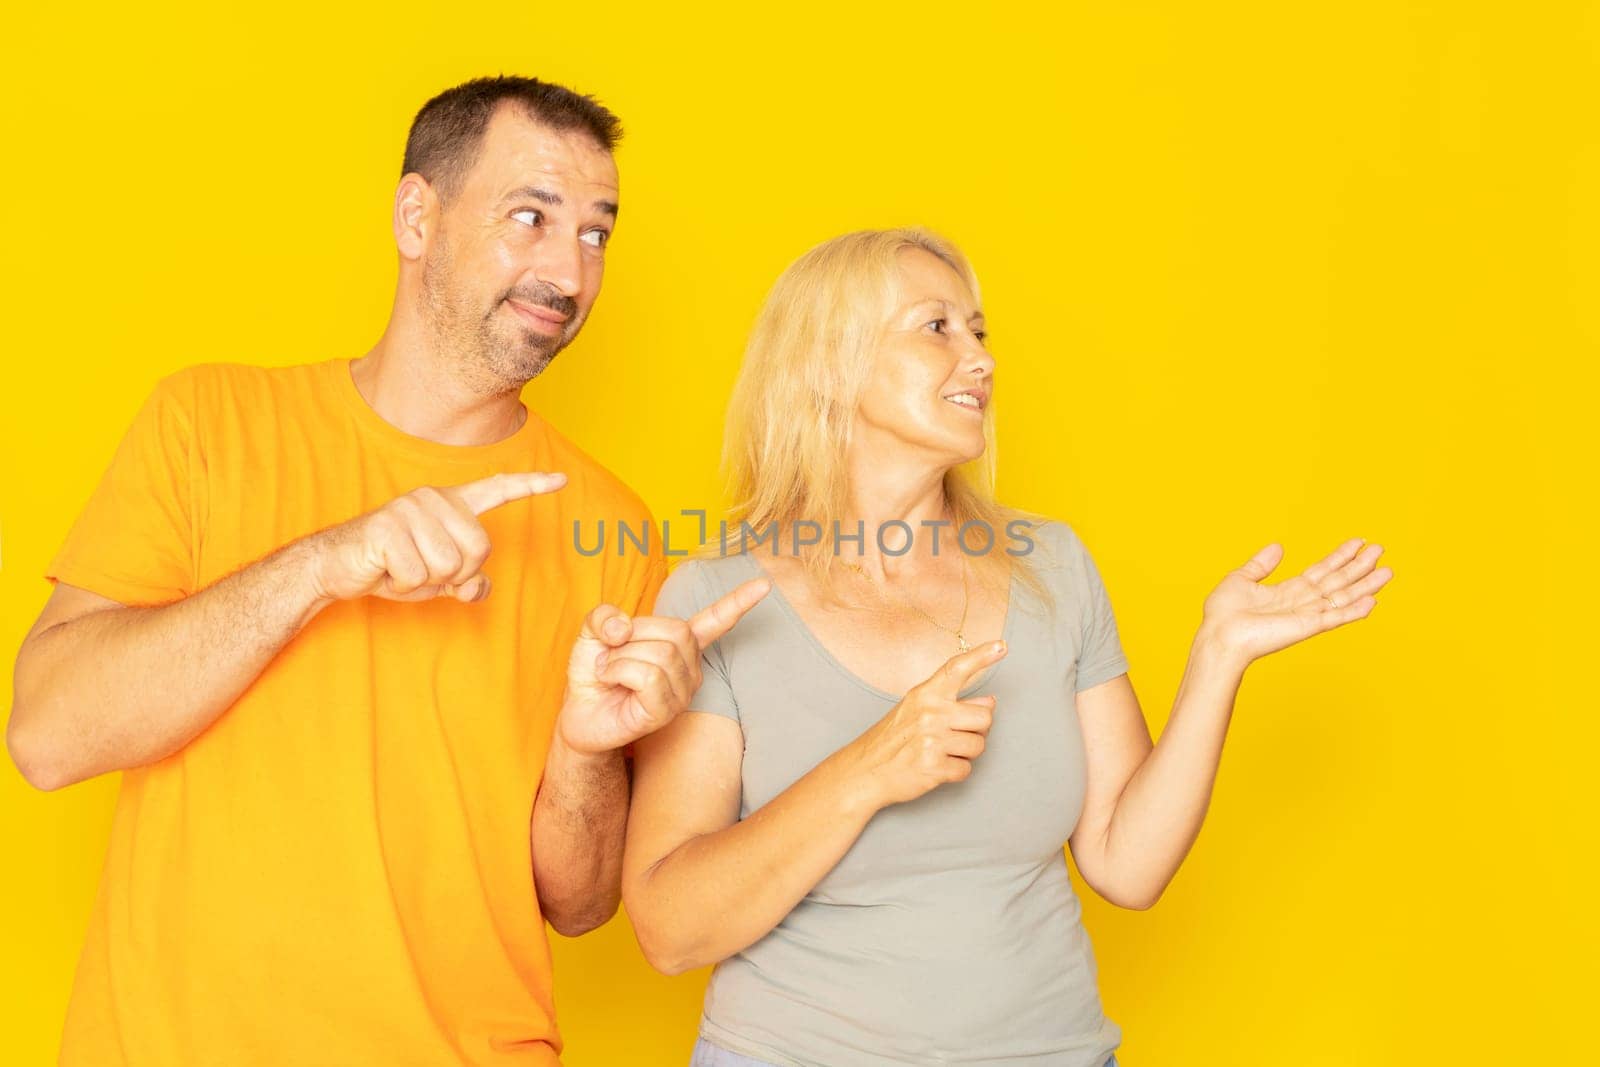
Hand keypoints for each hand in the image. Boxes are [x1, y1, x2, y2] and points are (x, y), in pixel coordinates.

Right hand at [307, 472, 566, 603]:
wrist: (337, 568)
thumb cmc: (393, 568)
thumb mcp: (437, 580)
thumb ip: (465, 581)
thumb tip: (477, 588)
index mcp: (451, 505)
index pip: (498, 490)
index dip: (531, 486)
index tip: (561, 481)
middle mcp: (434, 498)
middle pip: (479, 550)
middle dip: (454, 575)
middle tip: (423, 571)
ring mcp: (410, 508)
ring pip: (449, 565)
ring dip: (425, 581)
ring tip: (402, 568)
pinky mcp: (387, 526)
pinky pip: (418, 575)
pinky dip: (403, 585)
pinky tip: (386, 570)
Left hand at [557, 577, 771, 754]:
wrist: (580, 713)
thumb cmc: (595, 673)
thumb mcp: (593, 632)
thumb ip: (604, 616)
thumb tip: (622, 626)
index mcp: (681, 644)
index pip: (715, 621)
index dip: (739, 602)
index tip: (765, 584)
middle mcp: (690, 667)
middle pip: (676, 631)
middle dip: (634, 635)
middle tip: (612, 653)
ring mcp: (681, 692)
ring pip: (661, 654)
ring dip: (621, 657)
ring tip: (610, 670)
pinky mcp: (665, 712)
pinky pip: (649, 677)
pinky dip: (619, 671)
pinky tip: (611, 681)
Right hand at [845, 641, 1007, 808]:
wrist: (864, 771)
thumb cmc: (891, 740)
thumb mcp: (915, 710)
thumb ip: (952, 703)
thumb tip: (990, 702)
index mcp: (924, 694)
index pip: (958, 669)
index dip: (982, 656)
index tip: (1001, 646)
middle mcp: (929, 713)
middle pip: (984, 718)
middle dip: (977, 730)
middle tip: (954, 735)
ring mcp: (931, 740)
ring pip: (978, 746)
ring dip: (965, 753)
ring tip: (941, 752)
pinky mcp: (933, 767)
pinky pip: (965, 769)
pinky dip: (954, 772)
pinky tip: (936, 767)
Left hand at [1200, 537, 1393, 664]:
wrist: (1218, 635)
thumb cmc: (1223, 614)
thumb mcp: (1241, 578)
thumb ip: (1261, 564)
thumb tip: (1278, 546)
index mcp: (1287, 591)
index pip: (1320, 571)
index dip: (1339, 556)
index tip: (1358, 542)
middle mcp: (1301, 603)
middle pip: (1337, 581)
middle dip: (1359, 566)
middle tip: (1380, 548)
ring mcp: (1307, 616)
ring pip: (1342, 597)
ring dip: (1365, 584)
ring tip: (1388, 571)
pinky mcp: (1307, 627)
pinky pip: (1335, 617)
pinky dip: (1354, 611)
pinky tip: (1373, 601)